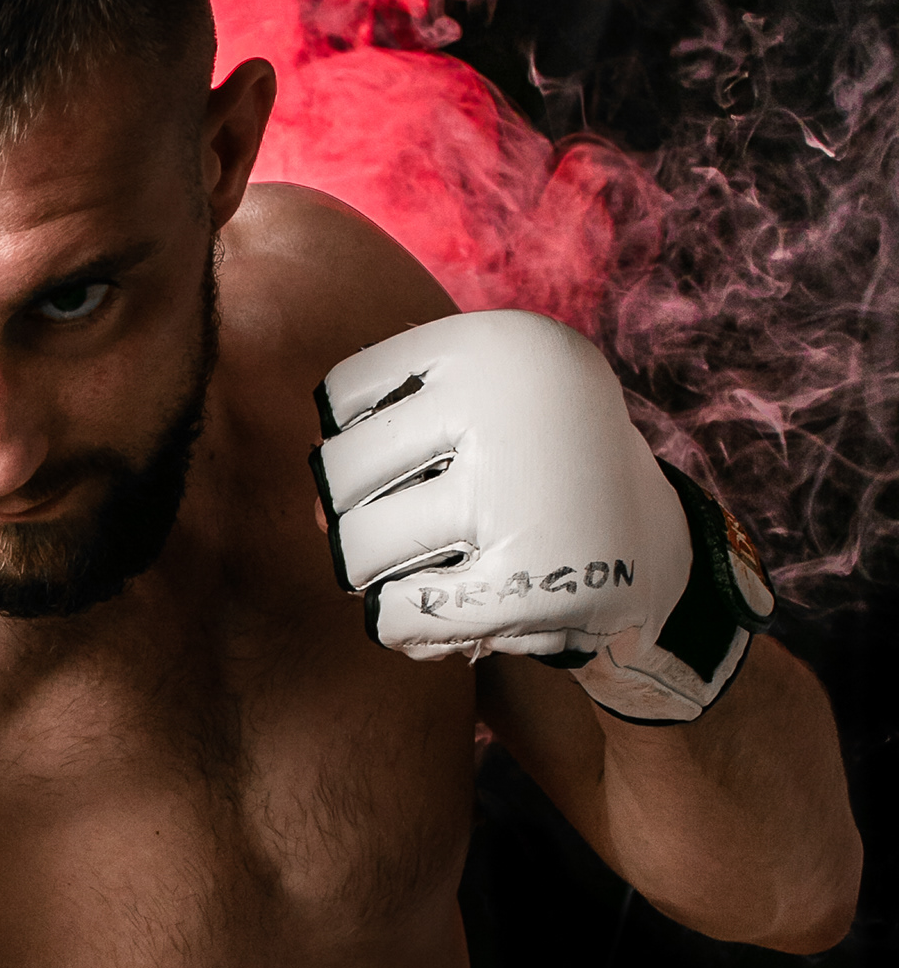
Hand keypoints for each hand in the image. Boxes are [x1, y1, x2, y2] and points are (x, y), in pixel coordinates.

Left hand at [310, 310, 772, 721]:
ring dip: (375, 577)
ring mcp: (522, 493)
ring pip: (357, 548)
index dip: (360, 444)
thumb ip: (373, 447)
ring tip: (431, 570)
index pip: (343, 396)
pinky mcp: (530, 585)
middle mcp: (511, 402)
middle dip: (355, 516)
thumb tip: (311, 512)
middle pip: (338, 473)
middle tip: (419, 529)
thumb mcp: (471, 419)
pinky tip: (444, 619)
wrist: (656, 556)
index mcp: (498, 341)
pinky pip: (395, 615)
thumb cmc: (526, 477)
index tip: (418, 462)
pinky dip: (403, 627)